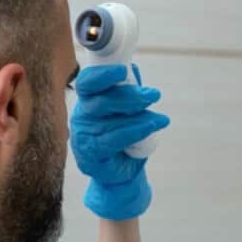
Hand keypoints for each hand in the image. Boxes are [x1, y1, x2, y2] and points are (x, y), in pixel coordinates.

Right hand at [69, 64, 169, 220]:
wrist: (120, 174)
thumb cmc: (122, 138)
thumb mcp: (125, 112)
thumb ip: (126, 91)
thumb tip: (132, 67)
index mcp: (87, 102)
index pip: (87, 83)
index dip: (102, 75)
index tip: (122, 71)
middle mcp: (81, 117)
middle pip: (102, 101)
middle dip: (130, 96)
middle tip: (153, 95)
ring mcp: (84, 137)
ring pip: (112, 121)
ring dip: (140, 117)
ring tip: (160, 119)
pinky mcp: (92, 155)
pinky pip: (115, 139)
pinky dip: (137, 131)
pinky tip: (153, 126)